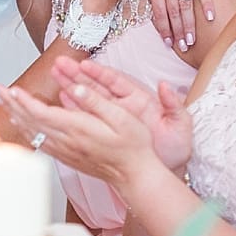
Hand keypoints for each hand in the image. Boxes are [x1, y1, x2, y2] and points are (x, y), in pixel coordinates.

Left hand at [0, 74, 160, 187]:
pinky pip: (38, 141)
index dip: (24, 101)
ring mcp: (64, 150)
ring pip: (31, 131)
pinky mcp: (65, 156)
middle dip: (11, 103)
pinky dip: (25, 129)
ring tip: (2, 100)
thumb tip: (76, 88)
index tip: (11, 89)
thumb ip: (97, 102)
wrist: (135, 175)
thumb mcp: (123, 118)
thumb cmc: (133, 146)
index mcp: (79, 128)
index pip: (43, 113)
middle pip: (31, 121)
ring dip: (14, 114)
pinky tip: (19, 121)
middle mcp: (67, 140)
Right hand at [53, 55, 191, 171]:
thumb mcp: (180, 126)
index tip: (84, 65)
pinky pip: (85, 115)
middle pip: (96, 85)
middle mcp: (123, 105)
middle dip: (77, 74)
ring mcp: (112, 117)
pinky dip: (73, 106)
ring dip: (70, 85)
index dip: (99, 72)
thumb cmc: (175, 149)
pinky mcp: (104, 129)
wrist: (166, 171)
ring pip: (88, 98)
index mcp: (140, 99)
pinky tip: (60, 98)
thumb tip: (167, 86)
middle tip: (60, 64)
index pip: (116, 81)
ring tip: (54, 74)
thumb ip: (174, 105)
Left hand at [144, 0, 212, 52]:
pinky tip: (209, 17)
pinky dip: (206, 5)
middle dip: (177, 32)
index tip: (168, 42)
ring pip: (185, 6)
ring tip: (192, 40)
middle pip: (172, 13)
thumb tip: (156, 6)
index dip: (163, 28)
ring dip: (189, 25)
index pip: (158, 11)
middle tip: (182, 47)